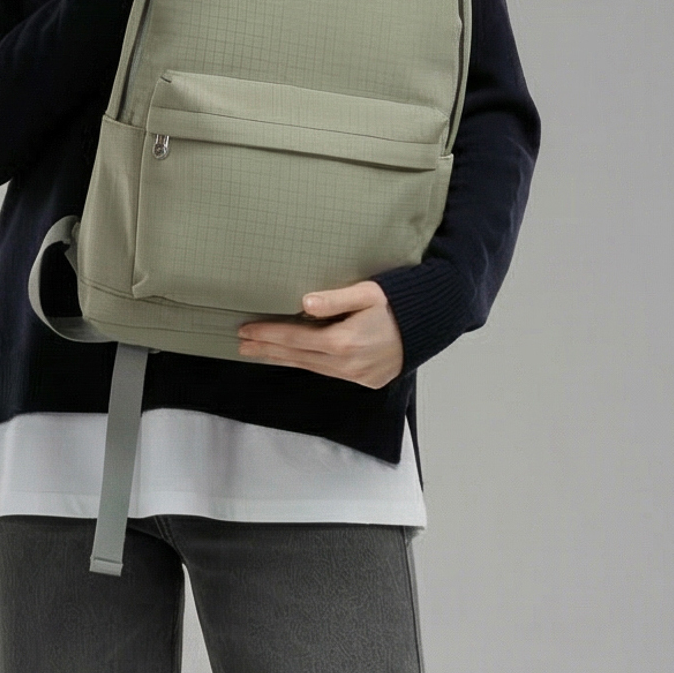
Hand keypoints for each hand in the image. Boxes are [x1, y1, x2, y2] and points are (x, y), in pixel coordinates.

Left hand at [237, 279, 403, 388]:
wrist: (431, 325)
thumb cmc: (401, 303)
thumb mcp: (369, 292)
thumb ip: (335, 298)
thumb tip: (304, 302)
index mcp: (343, 341)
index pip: (295, 338)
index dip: (268, 333)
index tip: (247, 329)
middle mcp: (346, 363)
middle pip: (296, 356)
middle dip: (267, 349)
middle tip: (242, 343)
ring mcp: (355, 375)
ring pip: (309, 367)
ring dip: (282, 359)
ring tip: (260, 352)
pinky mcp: (364, 379)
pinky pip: (327, 372)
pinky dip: (306, 365)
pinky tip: (293, 359)